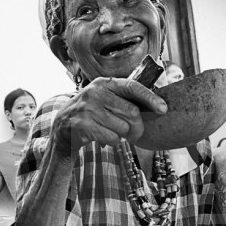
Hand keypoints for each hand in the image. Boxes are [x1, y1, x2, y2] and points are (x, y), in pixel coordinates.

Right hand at [51, 77, 166, 155]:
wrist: (62, 128)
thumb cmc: (91, 115)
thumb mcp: (104, 99)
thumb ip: (124, 98)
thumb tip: (156, 104)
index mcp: (104, 83)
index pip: (132, 87)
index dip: (150, 98)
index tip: (163, 109)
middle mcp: (95, 93)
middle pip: (132, 112)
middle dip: (136, 127)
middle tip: (132, 133)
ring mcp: (87, 109)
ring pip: (123, 128)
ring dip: (121, 135)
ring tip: (109, 131)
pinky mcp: (82, 126)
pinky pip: (112, 138)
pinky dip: (111, 142)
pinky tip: (100, 136)